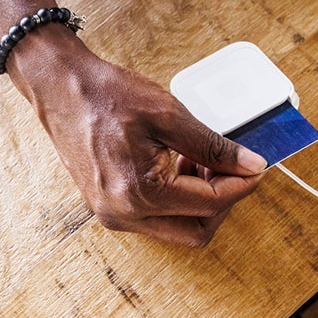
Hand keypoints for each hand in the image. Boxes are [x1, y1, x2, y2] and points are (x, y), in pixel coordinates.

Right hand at [0, 0, 265, 246]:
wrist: (59, 87)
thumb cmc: (107, 95)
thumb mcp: (168, 113)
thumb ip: (212, 145)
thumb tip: (250, 165)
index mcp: (140, 193)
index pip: (211, 202)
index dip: (242, 184)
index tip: (258, 164)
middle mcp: (125, 215)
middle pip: (197, 230)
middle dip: (223, 201)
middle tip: (232, 166)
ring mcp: (114, 215)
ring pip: (178, 228)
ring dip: (200, 200)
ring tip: (201, 159)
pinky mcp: (109, 208)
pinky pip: (156, 218)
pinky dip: (177, 198)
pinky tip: (179, 165)